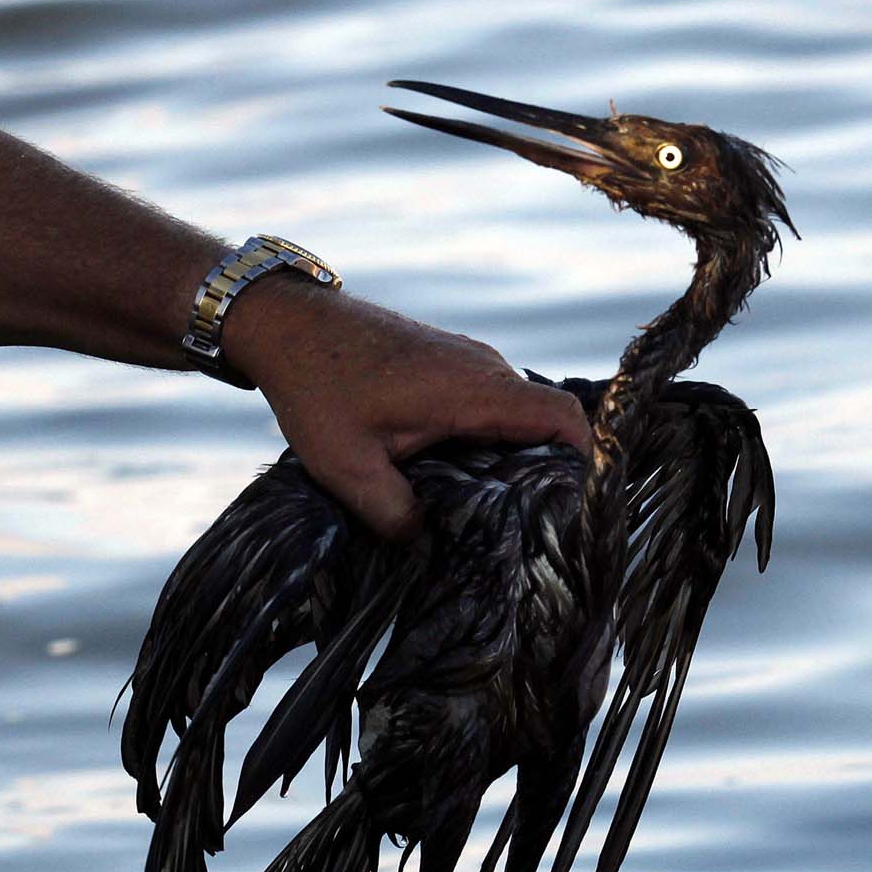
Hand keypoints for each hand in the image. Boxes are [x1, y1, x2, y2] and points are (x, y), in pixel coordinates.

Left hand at [223, 281, 594, 539]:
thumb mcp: (347, 468)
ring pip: (515, 416)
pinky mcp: (449, 363)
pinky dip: (486, 440)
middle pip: (545, 424)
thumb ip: (394, 515)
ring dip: (510, 458)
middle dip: (545, 474)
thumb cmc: (316, 386)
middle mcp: (484, 369)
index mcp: (474, 390)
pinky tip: (457, 476)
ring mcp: (468, 362)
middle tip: (528, 527)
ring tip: (492, 509)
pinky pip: (489, 405)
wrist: (286, 323)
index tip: (578, 506)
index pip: (563, 418)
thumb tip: (425, 547)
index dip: (586, 461)